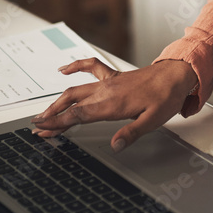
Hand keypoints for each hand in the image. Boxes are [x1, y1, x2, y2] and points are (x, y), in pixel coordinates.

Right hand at [30, 57, 197, 151]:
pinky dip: (75, 66)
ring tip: (44, 112)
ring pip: (76, 89)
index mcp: (113, 104)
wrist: (176, 74)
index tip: (42, 130)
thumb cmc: (166, 96)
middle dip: (52, 116)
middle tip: (37, 127)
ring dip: (58, 101)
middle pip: (72, 103)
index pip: (78, 115)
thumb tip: (115, 145)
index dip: (58, 123)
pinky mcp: (113, 76)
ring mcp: (108, 82)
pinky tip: (64, 69)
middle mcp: (106, 91)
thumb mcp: (153, 121)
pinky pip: (90, 66)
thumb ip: (132, 133)